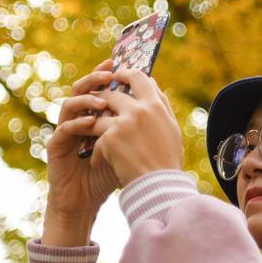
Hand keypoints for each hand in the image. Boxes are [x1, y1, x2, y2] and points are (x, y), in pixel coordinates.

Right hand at [45, 58, 120, 220]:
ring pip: (69, 105)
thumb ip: (135, 126)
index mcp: (92, 116)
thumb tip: (159, 103)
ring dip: (86, 100)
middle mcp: (76, 119)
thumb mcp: (126, 145)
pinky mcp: (56, 147)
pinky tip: (91, 123)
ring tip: (103, 100)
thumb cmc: (107, 174)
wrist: (86, 202)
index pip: (97, 88)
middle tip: (108, 74)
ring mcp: (64, 132)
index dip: (105, 74)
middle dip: (94, 78)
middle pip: (81, 89)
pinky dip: (78, 124)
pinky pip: (64, 129)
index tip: (118, 62)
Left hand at [88, 66, 183, 188]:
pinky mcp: (110, 138)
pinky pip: (96, 139)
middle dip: (101, 101)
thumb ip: (161, 105)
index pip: (138, 77)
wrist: (159, 188)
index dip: (125, 74)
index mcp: (156, 105)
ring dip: (93, 127)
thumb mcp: (171, 129)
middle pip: (112, 94)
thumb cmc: (167, 161)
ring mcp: (124, 123)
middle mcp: (140, 110)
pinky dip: (96, 152)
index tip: (116, 76)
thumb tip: (153, 84)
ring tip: (90, 138)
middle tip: (95, 107)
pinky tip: (98, 163)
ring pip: (99, 116)